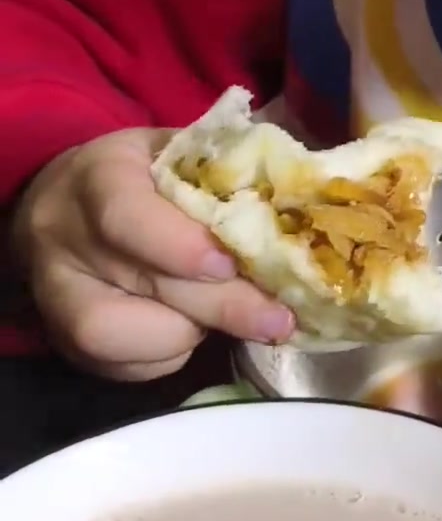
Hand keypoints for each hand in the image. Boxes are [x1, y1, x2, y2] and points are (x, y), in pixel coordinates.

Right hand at [11, 129, 293, 381]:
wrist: (67, 205)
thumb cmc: (146, 176)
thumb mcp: (181, 154)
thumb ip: (229, 176)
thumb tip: (304, 208)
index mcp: (99, 174)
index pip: (126, 214)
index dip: (178, 246)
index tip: (230, 265)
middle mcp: (66, 236)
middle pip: (139, 282)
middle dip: (218, 306)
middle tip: (277, 320)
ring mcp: (57, 294)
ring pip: (114, 335)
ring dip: (187, 335)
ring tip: (229, 322)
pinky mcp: (65, 342)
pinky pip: (121, 366)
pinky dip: (169, 356)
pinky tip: (195, 333)